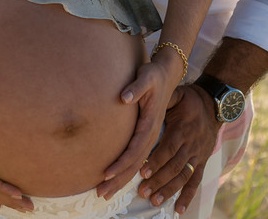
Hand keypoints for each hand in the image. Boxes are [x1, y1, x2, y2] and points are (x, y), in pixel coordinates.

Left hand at [97, 57, 178, 198]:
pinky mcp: (148, 135)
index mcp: (150, 123)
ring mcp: (151, 136)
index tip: (106, 173)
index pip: (134, 148)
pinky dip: (128, 171)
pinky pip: (138, 158)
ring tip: (104, 192)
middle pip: (135, 163)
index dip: (120, 162)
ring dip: (121, 179)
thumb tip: (124, 97)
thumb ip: (136, 87)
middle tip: (101, 193)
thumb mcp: (146, 77)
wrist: (166, 73)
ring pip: (137, 164)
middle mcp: (151, 133)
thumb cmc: (153, 74)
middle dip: (118, 179)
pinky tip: (117, 179)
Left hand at [137, 85, 218, 212]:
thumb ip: (162, 100)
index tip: (142, 171)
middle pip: (174, 166)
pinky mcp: (202, 162)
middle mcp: (191, 144)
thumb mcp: (176, 95)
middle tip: (142, 192)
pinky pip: (196, 181)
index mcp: (182, 128)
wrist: (214, 105)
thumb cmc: (188, 99)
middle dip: (158, 180)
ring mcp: (197, 155)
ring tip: (154, 201)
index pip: (168, 147)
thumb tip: (135, 97)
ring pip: (183, 176)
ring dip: (169, 190)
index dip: (156, 160)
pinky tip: (179, 210)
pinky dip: (188, 196)